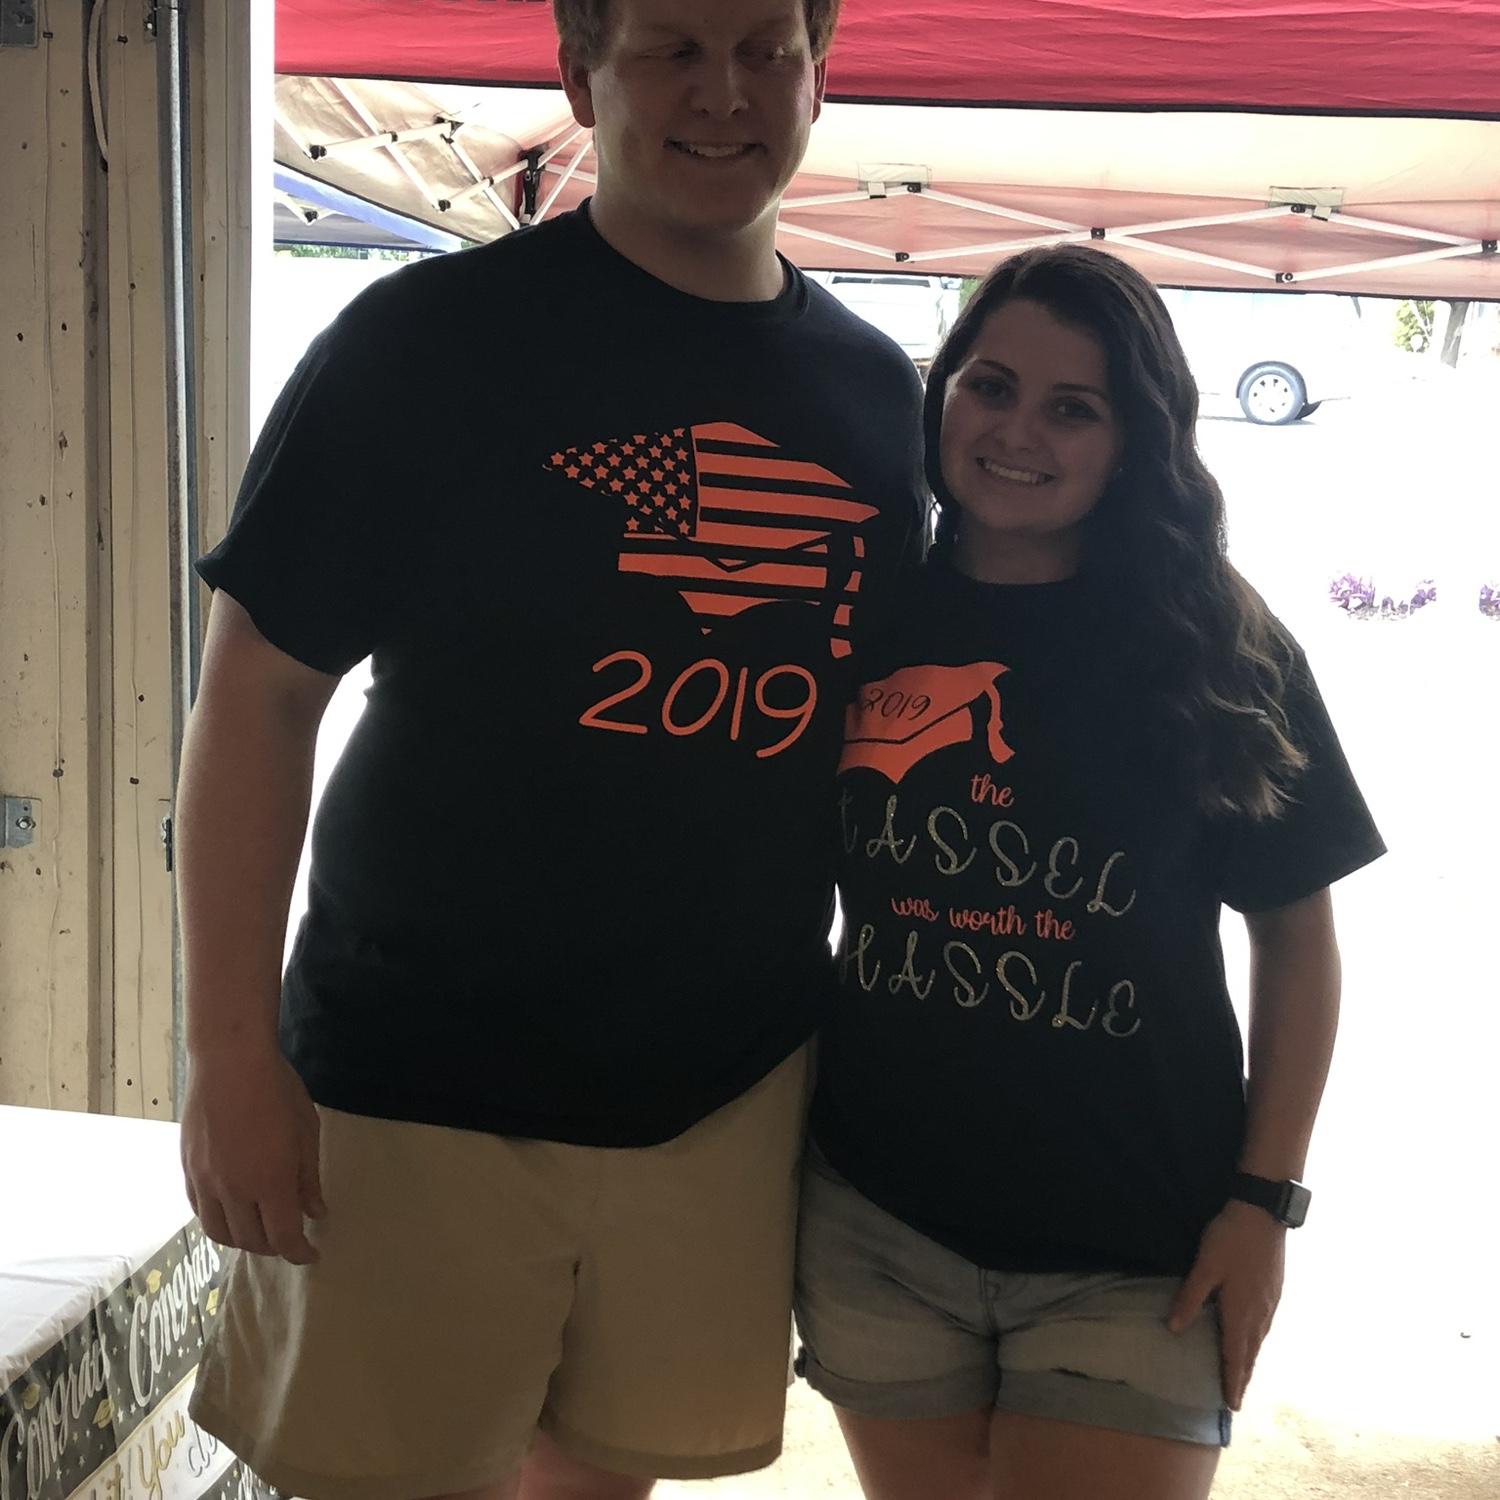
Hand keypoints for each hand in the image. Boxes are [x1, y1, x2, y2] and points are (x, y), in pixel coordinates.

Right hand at [181, 1045, 325, 1264]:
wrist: (229, 1061)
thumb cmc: (278, 1090)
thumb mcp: (307, 1132)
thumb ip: (308, 1177)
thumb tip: (315, 1212)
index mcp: (270, 1182)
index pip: (284, 1237)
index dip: (299, 1252)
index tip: (311, 1254)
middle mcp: (234, 1191)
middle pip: (251, 1240)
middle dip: (274, 1246)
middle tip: (289, 1239)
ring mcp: (205, 1182)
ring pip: (220, 1232)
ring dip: (242, 1240)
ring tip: (260, 1232)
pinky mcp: (187, 1170)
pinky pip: (200, 1211)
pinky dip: (218, 1221)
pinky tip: (231, 1212)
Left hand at [1168, 1199, 1285, 1409]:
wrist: (1264, 1213)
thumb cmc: (1230, 1239)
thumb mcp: (1205, 1267)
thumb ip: (1190, 1298)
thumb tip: (1175, 1329)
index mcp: (1240, 1311)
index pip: (1236, 1355)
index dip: (1233, 1380)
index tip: (1232, 1405)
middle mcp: (1260, 1313)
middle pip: (1250, 1353)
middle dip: (1243, 1376)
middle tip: (1237, 1399)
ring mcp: (1271, 1301)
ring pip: (1259, 1339)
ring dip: (1250, 1359)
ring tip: (1243, 1373)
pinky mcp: (1275, 1289)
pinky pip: (1265, 1325)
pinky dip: (1257, 1340)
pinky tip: (1253, 1337)